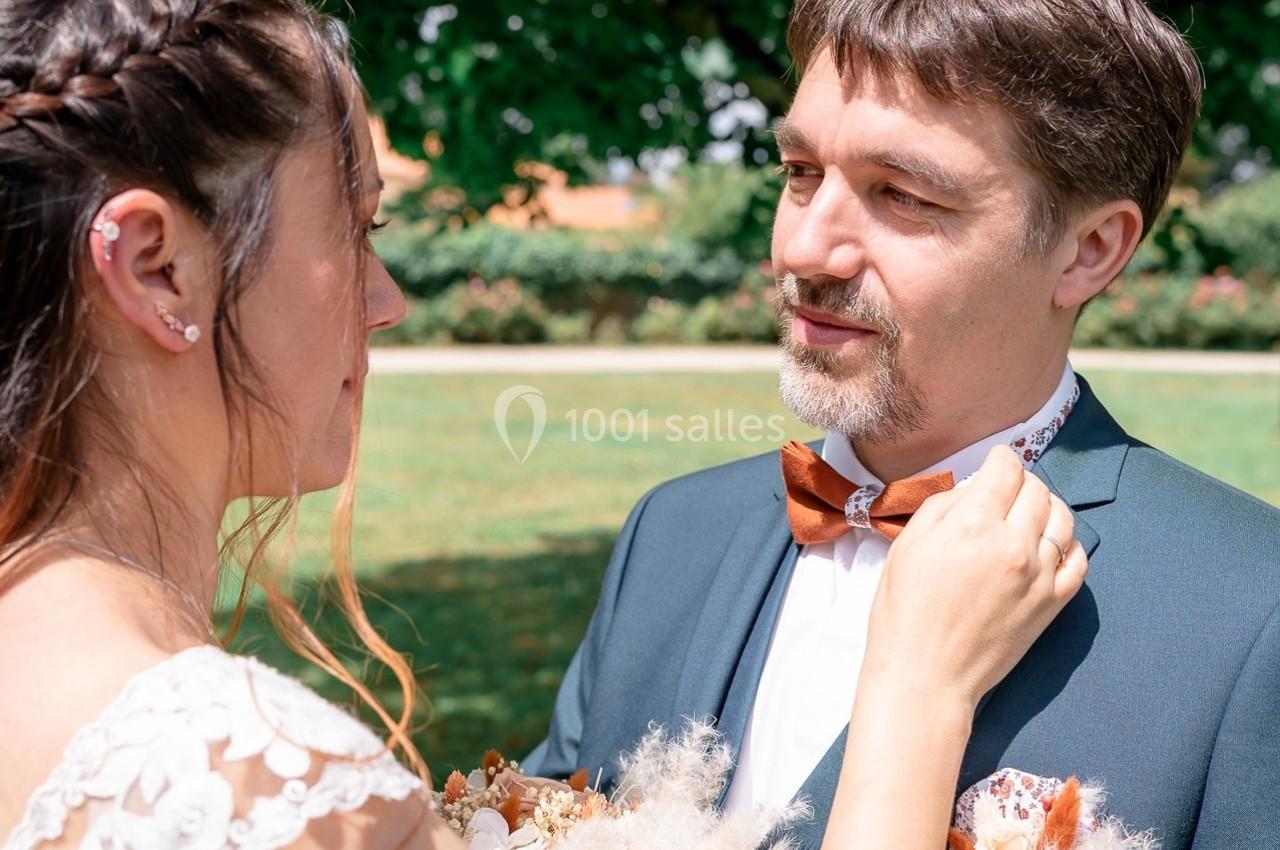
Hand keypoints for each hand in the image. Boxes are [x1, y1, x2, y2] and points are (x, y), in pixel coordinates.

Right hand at [861, 445, 1087, 709]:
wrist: (926, 676)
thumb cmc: (904, 611)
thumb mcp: (907, 546)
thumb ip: (944, 506)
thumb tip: (975, 487)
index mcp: (974, 525)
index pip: (1007, 468)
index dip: (999, 459)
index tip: (993, 463)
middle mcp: (1015, 544)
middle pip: (1036, 489)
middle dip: (1020, 482)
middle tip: (1003, 492)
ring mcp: (1040, 575)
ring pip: (1063, 518)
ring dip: (1046, 507)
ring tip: (1027, 515)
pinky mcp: (1053, 603)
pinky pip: (1078, 558)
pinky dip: (1067, 544)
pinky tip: (1047, 547)